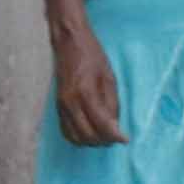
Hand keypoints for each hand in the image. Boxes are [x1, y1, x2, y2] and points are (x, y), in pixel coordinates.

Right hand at [51, 20, 127, 147]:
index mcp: (86, 93)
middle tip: (116, 137)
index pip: (101, 125)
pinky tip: (90, 132)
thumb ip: (112, 104)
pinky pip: (66, 131)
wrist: (69, 43)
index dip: (115, 136)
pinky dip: (79, 137)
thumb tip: (115, 127)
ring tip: (105, 135)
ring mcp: (61, 106)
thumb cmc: (92, 56)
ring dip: (92, 141)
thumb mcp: (109, 78)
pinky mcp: (57, 107)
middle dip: (104, 141)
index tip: (125, 140)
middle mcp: (70, 102)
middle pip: (88, 136)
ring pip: (76, 138)